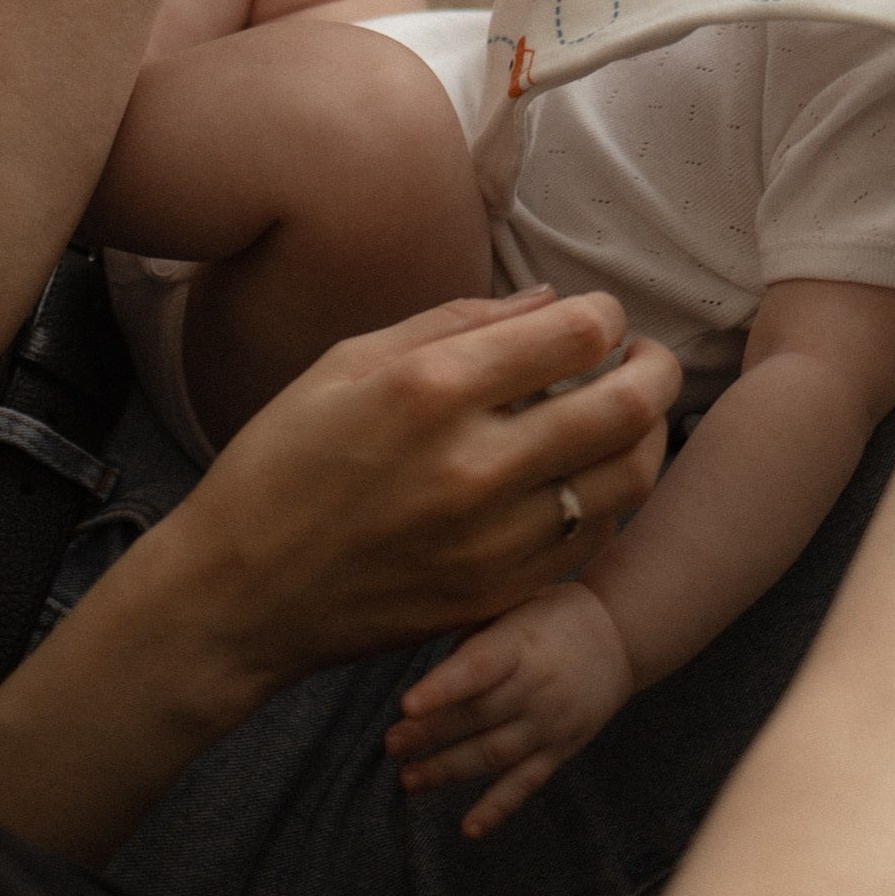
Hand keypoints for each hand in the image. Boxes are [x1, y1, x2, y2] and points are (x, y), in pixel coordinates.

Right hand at [149, 287, 677, 694]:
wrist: (240, 595)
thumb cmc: (282, 463)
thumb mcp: (346, 363)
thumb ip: (453, 323)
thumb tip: (548, 300)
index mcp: (430, 392)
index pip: (575, 335)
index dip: (604, 315)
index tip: (598, 316)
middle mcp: (473, 467)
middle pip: (625, 406)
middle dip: (653, 368)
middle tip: (645, 356)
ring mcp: (492, 541)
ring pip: (627, 479)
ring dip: (646, 436)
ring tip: (631, 415)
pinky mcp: (498, 594)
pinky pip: (592, 539)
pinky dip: (609, 499)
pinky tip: (589, 476)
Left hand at [386, 579, 635, 835]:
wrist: (620, 636)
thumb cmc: (552, 615)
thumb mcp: (514, 606)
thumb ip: (474, 639)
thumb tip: (430, 682)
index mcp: (521, 644)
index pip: (479, 668)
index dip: (443, 687)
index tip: (408, 704)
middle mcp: (538, 688)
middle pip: (478, 716)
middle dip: (430, 734)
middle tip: (392, 743)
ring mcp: (551, 724)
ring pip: (494, 754)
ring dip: (449, 770)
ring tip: (409, 779)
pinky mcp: (561, 750)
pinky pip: (526, 783)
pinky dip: (498, 808)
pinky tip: (469, 828)